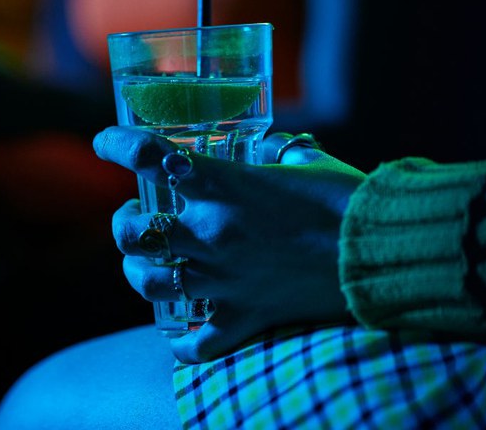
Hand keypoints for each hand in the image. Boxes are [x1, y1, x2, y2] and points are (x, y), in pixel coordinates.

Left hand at [94, 127, 364, 362]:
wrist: (382, 253)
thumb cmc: (347, 200)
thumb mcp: (308, 162)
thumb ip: (281, 155)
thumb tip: (275, 151)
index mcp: (225, 185)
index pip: (149, 156)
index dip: (116, 144)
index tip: (103, 141)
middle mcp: (214, 233)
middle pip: (132, 233)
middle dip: (121, 224)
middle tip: (133, 218)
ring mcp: (224, 279)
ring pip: (148, 283)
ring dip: (137, 273)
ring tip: (147, 265)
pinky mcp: (244, 317)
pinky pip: (195, 343)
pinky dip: (182, 342)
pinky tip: (183, 332)